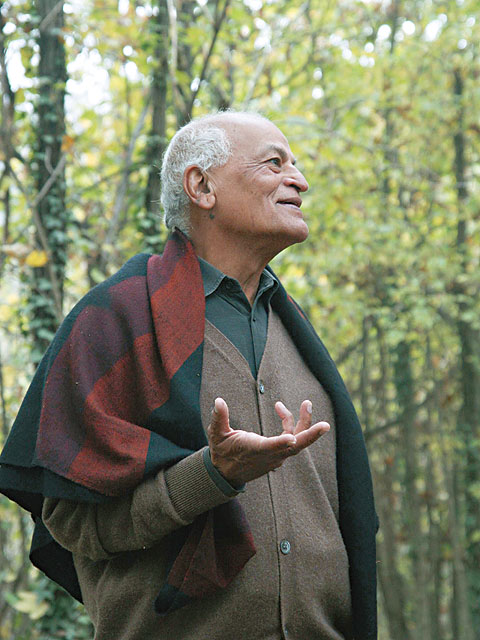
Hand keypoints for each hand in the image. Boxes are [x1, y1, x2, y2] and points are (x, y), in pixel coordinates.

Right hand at [207, 397, 329, 485]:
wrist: (226, 473)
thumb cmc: (221, 451)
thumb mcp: (216, 434)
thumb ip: (219, 418)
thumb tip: (218, 401)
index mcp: (253, 449)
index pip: (269, 447)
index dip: (281, 443)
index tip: (292, 438)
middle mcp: (268, 455)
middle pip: (294, 447)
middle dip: (310, 435)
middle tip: (325, 425)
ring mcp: (276, 456)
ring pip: (297, 442)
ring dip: (304, 423)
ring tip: (307, 404)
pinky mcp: (278, 453)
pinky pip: (291, 439)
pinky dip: (290, 424)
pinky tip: (280, 409)